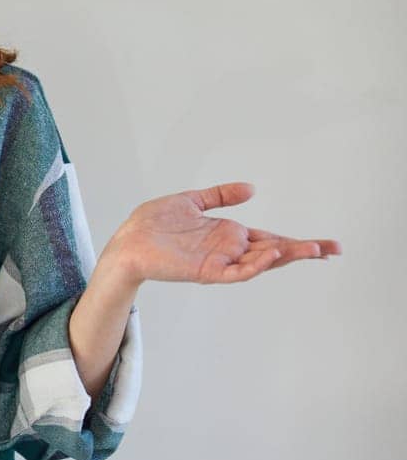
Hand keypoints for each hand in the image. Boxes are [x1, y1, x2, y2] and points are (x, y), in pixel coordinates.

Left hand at [109, 181, 341, 284]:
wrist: (126, 241)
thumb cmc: (152, 224)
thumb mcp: (191, 201)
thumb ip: (221, 195)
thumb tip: (252, 188)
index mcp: (227, 234)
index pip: (270, 239)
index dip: (296, 241)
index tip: (326, 244)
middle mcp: (228, 249)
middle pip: (273, 251)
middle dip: (303, 250)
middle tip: (333, 249)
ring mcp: (218, 261)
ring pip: (259, 263)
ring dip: (285, 257)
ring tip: (311, 249)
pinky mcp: (204, 271)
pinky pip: (235, 271)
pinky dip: (254, 266)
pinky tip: (270, 254)